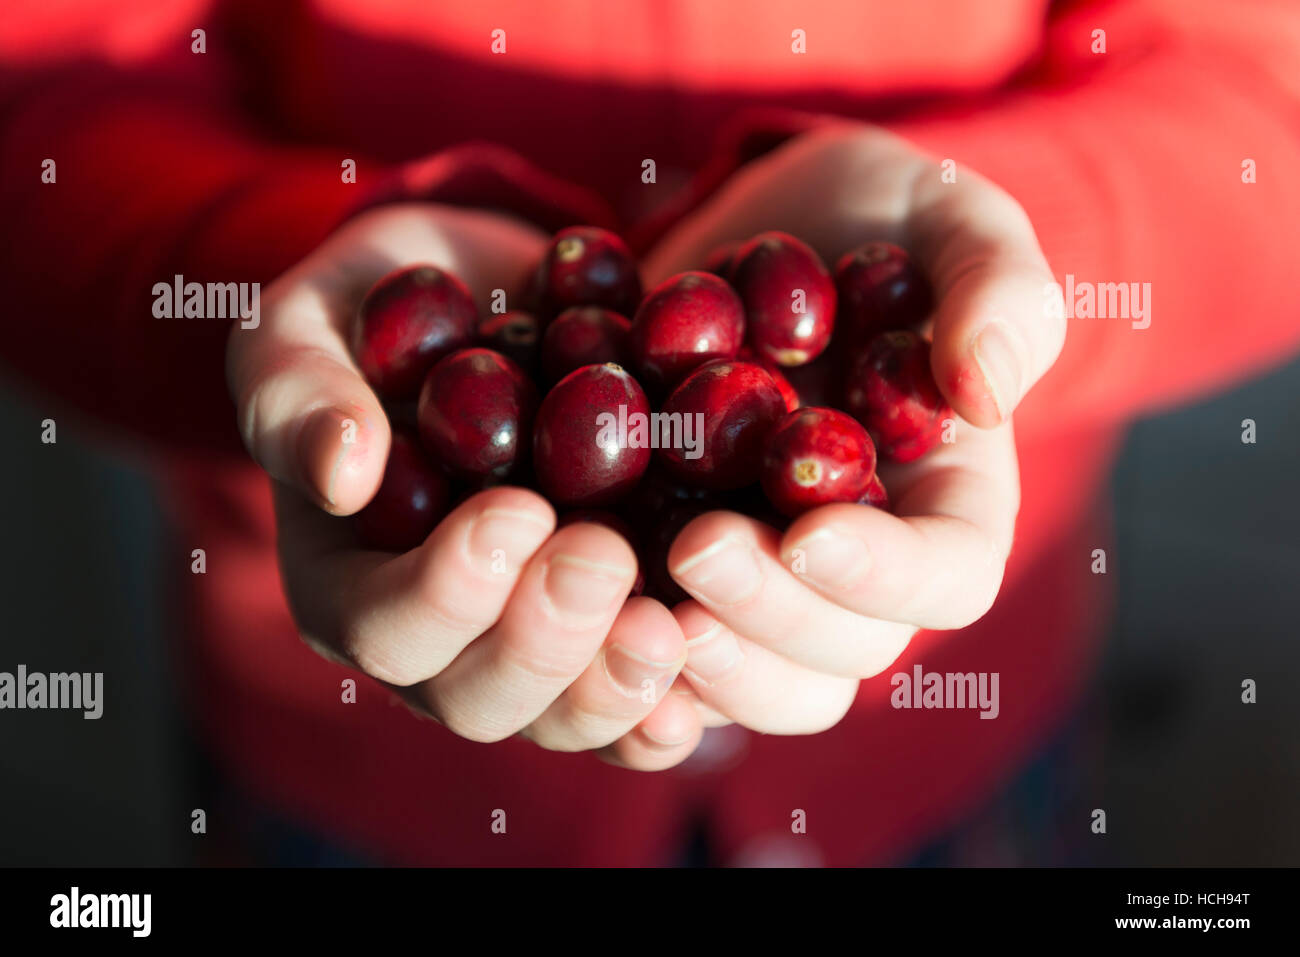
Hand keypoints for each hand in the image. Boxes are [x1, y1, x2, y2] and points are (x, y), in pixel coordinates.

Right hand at [226, 204, 703, 769]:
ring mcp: (526, 646)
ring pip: (562, 718)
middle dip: (543, 641)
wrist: (495, 305)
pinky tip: (712, 657)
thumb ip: (297, 391)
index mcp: (347, 583)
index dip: (449, 591)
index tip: (519, 511)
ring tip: (670, 626)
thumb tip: (339, 474)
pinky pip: (634, 703)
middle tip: (603, 554)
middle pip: (476, 698)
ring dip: (616, 685)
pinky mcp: (604, 631)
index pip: (381, 627)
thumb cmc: (380, 311)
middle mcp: (436, 643)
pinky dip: (673, 699)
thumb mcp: (311, 323)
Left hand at [643, 123, 1064, 734]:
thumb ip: (997, 289)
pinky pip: (661, 640)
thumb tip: (988, 392)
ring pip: (754, 675)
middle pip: (844, 651)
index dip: (886, 577)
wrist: (763, 226)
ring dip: (700, 662)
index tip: (811, 531)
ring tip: (632, 601)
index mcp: (946, 498)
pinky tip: (567, 602)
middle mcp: (859, 560)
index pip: (948, 576)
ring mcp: (766, 570)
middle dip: (770, 618)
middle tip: (696, 549)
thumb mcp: (952, 217)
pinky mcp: (678, 555)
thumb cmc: (880, 217)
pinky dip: (620, 647)